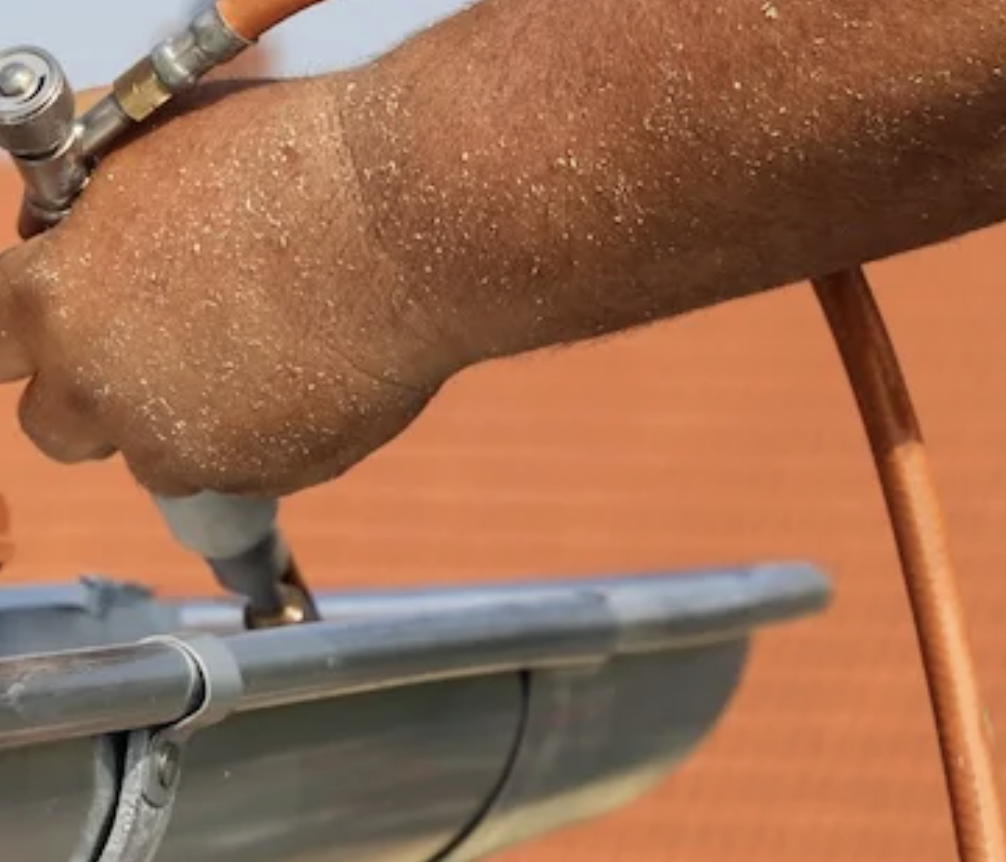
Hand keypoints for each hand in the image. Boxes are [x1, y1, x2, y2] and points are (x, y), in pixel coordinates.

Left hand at [0, 77, 462, 497]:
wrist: (397, 228)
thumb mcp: (151, 151)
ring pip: (157, 458)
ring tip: (262, 359)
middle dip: (99, 398)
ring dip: (188, 424)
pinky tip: (313, 375)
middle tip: (161, 355)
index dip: (36, 329)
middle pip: (56, 426)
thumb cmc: (289, 165)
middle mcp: (100, 387)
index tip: (74, 322)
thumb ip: (92, 214)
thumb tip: (80, 234)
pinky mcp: (263, 477)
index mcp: (53, 299)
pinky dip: (267, 437)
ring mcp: (182, 444)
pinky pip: (244, 470)